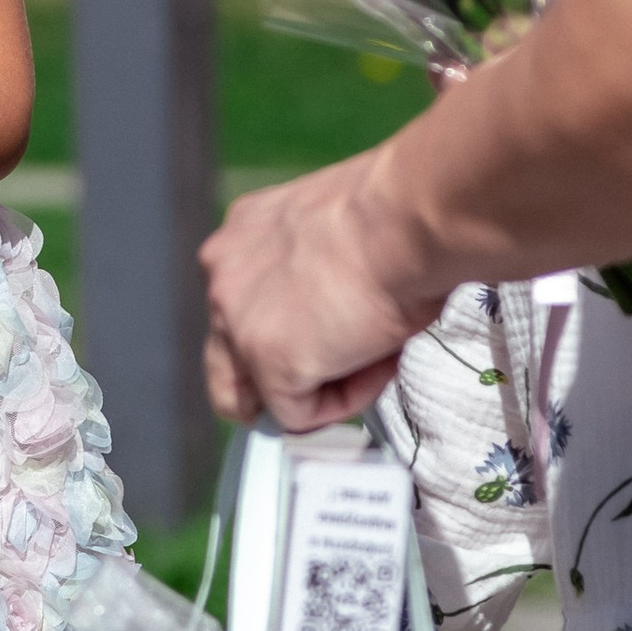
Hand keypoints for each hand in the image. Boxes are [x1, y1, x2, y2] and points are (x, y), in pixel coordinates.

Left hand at [200, 156, 432, 429]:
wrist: (409, 218)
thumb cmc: (397, 217)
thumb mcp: (331, 237)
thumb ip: (309, 277)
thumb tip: (334, 320)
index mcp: (240, 238)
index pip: (239, 311)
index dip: (289, 333)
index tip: (330, 334)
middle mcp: (222, 277)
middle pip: (227, 365)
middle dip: (280, 380)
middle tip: (336, 372)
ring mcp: (237, 324)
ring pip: (255, 398)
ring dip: (310, 393)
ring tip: (368, 358)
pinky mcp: (267, 363)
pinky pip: (300, 413)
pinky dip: (344, 400)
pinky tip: (376, 361)